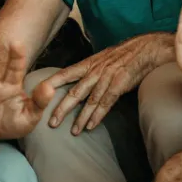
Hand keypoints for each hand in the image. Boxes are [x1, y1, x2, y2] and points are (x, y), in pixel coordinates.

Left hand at [35, 32, 170, 135]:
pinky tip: (91, 126)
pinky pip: (106, 103)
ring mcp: (106, 79)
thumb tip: (77, 81)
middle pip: (74, 93)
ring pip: (89, 101)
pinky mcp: (118, 86)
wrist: (143, 50)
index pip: (64, 74)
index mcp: (87, 64)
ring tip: (73, 132)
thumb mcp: (101, 59)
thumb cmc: (122, 55)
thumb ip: (88, 71)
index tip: (37, 93)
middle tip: (51, 123)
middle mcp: (94, 72)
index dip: (51, 84)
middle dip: (61, 109)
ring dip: (80, 118)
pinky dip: (98, 116)